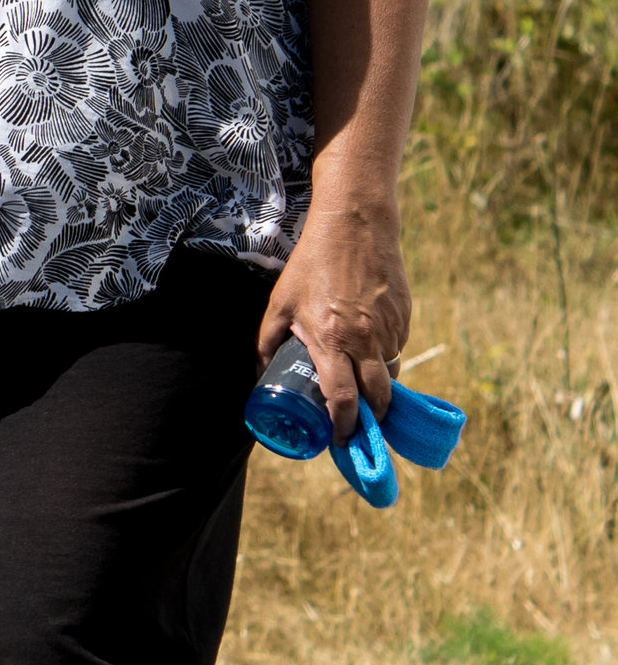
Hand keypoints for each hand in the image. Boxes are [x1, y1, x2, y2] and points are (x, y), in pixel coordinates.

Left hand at [259, 191, 409, 433]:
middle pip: (378, 397)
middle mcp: (365, 340)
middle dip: (371, 418)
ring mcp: (389, 329)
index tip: (338, 438)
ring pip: (391, 373)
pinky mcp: (404, 317)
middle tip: (358, 425)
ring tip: (362, 389)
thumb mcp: (279, 302)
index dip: (342, 426)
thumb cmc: (311, 264)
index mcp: (331, 340)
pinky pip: (397, 348)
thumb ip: (266, 341)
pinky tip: (369, 349)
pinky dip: (385, 357)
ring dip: (379, 387)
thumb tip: (260, 373)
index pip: (342, 399)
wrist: (355, 226)